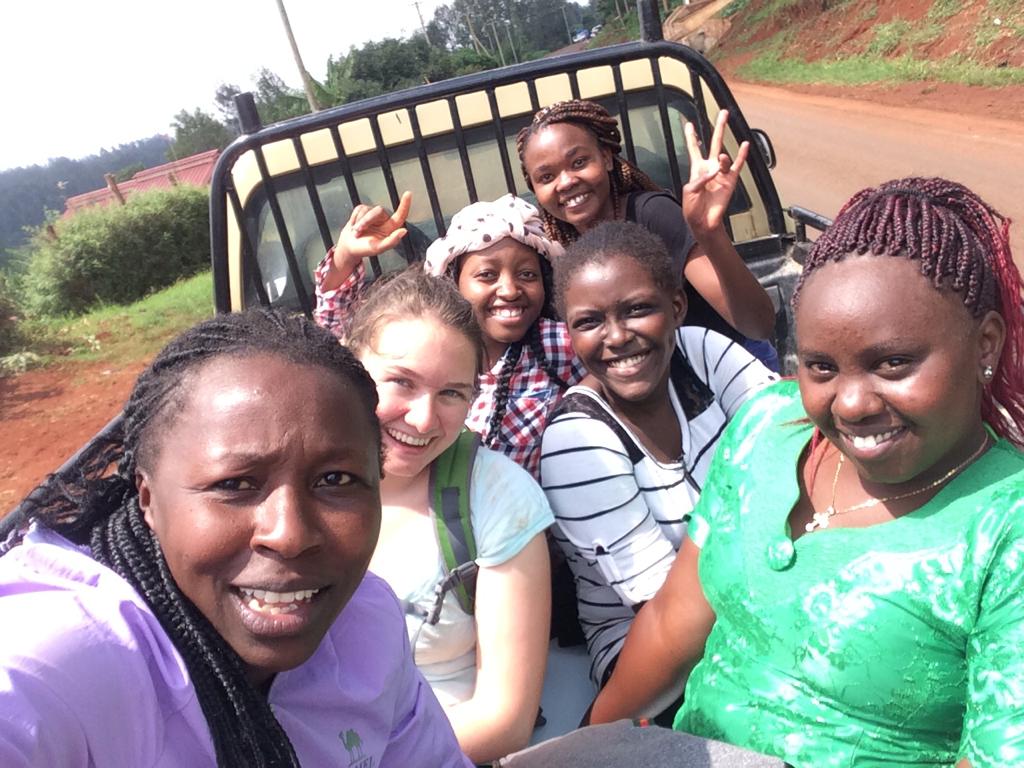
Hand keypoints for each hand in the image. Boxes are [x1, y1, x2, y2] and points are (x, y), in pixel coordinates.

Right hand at [332, 191, 411, 269]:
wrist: (349, 247)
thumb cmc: (365, 249)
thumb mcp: (379, 248)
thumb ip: (392, 241)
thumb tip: (404, 231)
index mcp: (391, 228)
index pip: (400, 215)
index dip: (405, 204)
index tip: (408, 194)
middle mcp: (383, 219)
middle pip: (378, 211)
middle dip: (366, 221)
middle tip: (358, 232)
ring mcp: (373, 214)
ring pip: (367, 209)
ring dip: (359, 222)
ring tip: (356, 232)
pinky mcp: (363, 211)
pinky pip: (359, 209)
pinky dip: (354, 219)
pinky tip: (354, 226)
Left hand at [681, 110, 748, 236]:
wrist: (703, 222)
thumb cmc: (692, 209)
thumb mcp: (689, 192)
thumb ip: (699, 179)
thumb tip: (714, 171)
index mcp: (697, 170)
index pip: (694, 149)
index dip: (691, 137)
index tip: (688, 124)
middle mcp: (710, 169)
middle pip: (714, 143)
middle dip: (719, 128)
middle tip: (723, 113)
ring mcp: (721, 174)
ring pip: (724, 157)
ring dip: (723, 157)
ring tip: (721, 158)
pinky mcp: (730, 182)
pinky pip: (737, 166)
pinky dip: (741, 156)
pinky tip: (744, 145)